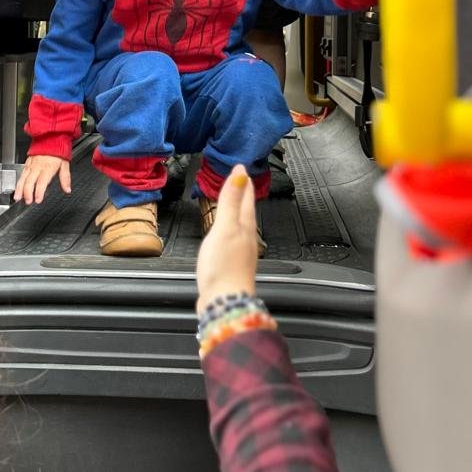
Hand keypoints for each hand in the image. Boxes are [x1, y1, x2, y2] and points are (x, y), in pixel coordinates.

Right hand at [14, 155, 70, 203]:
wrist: (50, 138)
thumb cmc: (58, 151)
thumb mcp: (65, 164)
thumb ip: (65, 178)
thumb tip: (67, 189)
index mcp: (48, 168)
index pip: (41, 182)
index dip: (39, 192)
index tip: (38, 200)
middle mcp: (38, 167)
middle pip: (30, 181)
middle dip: (27, 193)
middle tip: (28, 201)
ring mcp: (31, 164)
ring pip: (23, 178)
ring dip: (20, 189)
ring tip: (17, 197)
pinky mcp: (27, 162)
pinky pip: (22, 173)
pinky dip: (18, 181)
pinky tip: (17, 188)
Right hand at [195, 166, 258, 312]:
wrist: (224, 301)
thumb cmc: (224, 267)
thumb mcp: (225, 227)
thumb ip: (230, 200)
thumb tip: (240, 173)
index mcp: (245, 226)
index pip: (246, 198)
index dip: (243, 183)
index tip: (242, 170)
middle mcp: (247, 238)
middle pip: (246, 211)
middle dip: (243, 196)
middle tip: (241, 182)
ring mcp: (241, 252)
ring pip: (241, 226)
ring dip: (237, 212)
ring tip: (234, 204)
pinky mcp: (232, 264)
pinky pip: (233, 240)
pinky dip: (230, 230)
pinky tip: (226, 235)